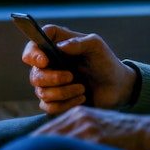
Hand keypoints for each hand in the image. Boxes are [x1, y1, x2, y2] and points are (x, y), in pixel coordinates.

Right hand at [23, 24, 138, 112]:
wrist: (116, 87)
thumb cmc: (105, 62)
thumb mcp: (96, 46)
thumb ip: (79, 42)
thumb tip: (60, 46)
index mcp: (55, 45)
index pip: (33, 45)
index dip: (33, 53)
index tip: (44, 61)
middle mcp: (49, 64)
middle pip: (34, 73)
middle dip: (52, 78)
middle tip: (71, 76)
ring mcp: (50, 84)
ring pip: (41, 92)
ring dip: (63, 92)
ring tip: (82, 89)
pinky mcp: (55, 101)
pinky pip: (48, 107)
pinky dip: (65, 105)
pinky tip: (81, 99)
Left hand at [32, 107, 149, 149]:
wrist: (149, 132)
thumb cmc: (125, 135)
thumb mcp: (99, 127)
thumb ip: (80, 134)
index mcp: (78, 114)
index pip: (47, 132)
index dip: (32, 147)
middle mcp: (79, 118)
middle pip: (45, 138)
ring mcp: (86, 129)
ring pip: (53, 145)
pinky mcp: (95, 140)